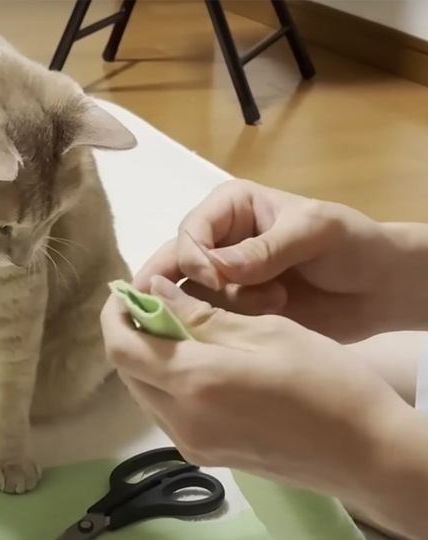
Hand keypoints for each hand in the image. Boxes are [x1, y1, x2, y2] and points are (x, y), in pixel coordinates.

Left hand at [100, 276, 407, 499]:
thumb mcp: (265, 331)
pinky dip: (166, 383)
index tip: (124, 291)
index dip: (114, 315)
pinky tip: (195, 363)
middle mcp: (181, 420)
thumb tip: (153, 291)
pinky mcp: (204, 456)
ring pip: (144, 393)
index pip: (122, 348)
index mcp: (195, 382)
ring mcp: (191, 445)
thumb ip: (200, 313)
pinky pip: (165, 413)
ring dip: (147, 359)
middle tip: (154, 305)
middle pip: (127, 371)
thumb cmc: (325, 380)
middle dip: (130, 334)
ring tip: (177, 329)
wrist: (365, 452)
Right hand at [133, 179, 412, 342]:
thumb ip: (267, 248)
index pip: (190, 232)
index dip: (193, 258)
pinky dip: (223, 328)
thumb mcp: (314, 232)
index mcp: (228, 208)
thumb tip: (218, 268)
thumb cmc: (351, 245)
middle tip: (191, 310)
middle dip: (181, 288)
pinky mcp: (231, 313)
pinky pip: (206, 323)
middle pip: (172, 264)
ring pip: (187, 298)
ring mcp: (221, 281)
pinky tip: (261, 322)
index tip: (215, 281)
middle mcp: (216, 243)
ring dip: (219, 308)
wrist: (378, 289)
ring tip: (273, 304)